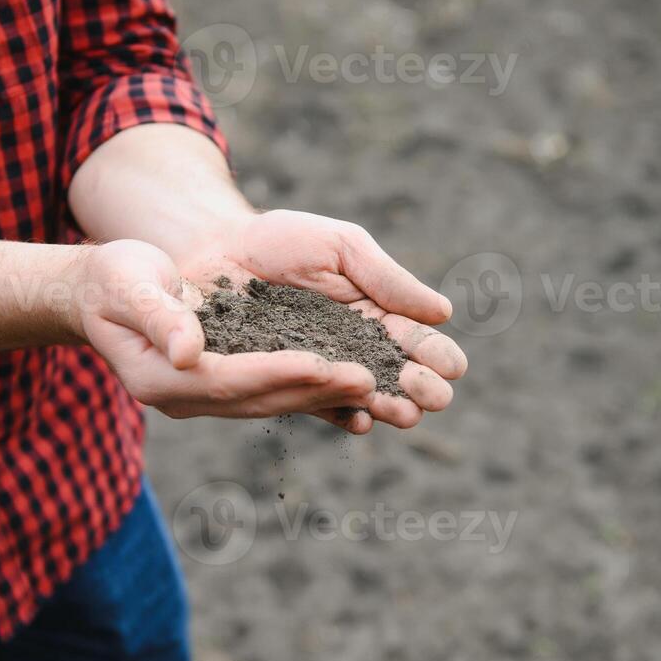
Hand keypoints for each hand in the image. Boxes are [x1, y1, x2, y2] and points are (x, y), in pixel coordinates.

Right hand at [75, 239, 379, 419]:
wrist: (104, 291)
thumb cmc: (113, 279)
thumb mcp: (128, 285)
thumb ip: (158, 317)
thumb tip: (187, 352)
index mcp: (157, 377)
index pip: (226, 380)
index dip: (275, 373)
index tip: (321, 365)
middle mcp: (183, 396)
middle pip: (256, 397)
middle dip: (312, 390)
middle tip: (367, 380)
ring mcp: (202, 396)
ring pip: (268, 399)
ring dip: (319, 395)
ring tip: (370, 384)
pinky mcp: (221, 385)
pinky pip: (269, 392)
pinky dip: (308, 391)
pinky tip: (349, 387)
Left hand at [175, 210, 468, 433]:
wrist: (216, 250)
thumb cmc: (282, 241)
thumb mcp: (342, 247)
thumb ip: (388, 280)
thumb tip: (444, 313)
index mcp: (381, 315)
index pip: (425, 347)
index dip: (441, 360)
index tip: (443, 365)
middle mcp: (359, 350)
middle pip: (408, 385)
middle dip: (424, 391)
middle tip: (418, 385)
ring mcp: (326, 372)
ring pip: (372, 403)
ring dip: (393, 410)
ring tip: (398, 408)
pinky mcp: (289, 387)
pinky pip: (322, 413)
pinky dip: (346, 419)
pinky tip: (359, 419)